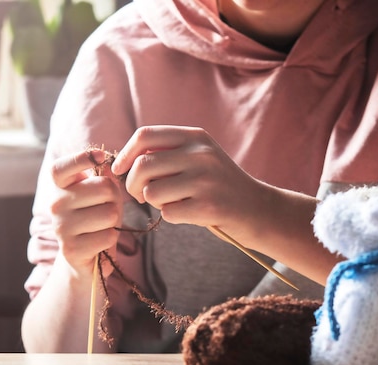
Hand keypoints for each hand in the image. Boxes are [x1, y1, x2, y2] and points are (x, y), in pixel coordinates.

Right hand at [50, 149, 122, 278]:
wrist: (84, 256)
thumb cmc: (95, 216)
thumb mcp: (100, 193)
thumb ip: (103, 176)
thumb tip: (107, 161)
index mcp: (60, 186)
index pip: (62, 167)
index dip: (81, 158)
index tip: (100, 156)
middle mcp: (55, 204)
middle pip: (104, 188)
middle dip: (115, 199)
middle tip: (107, 208)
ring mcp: (61, 227)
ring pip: (109, 214)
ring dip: (114, 220)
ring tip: (103, 226)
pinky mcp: (71, 249)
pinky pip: (108, 236)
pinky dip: (111, 238)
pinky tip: (100, 241)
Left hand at [111, 125, 265, 236]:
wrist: (258, 209)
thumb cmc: (218, 184)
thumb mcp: (200, 156)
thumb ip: (168, 152)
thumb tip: (124, 161)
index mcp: (196, 137)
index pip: (145, 135)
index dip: (125, 154)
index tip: (118, 171)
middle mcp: (201, 154)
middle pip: (142, 166)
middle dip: (132, 186)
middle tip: (141, 196)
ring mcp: (206, 180)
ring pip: (151, 192)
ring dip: (155, 203)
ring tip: (174, 202)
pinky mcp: (209, 207)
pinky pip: (168, 213)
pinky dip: (172, 216)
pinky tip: (189, 213)